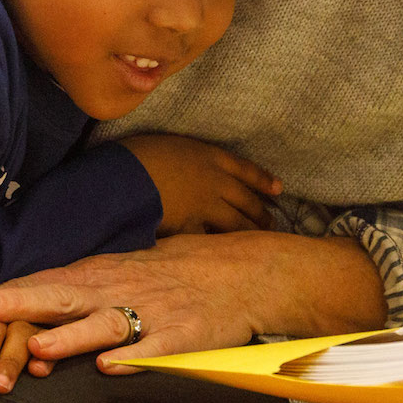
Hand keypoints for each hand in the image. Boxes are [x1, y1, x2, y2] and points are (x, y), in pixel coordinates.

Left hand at [0, 232, 382, 370]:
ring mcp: (151, 311)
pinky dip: (132, 357)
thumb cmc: (179, 274)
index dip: (7, 295)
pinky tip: (111, 368)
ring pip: (103, 323)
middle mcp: (119, 288)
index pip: (45, 283)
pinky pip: (154, 347)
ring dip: (69, 337)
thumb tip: (35, 308)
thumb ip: (82, 289)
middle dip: (19, 305)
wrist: (246, 271)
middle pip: (61, 296)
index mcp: (102, 274)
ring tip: (39, 351)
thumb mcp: (125, 271)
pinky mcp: (182, 334)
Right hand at [119, 135, 281, 233]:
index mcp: (210, 156)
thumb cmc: (139, 154)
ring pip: (237, 224)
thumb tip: (189, 166)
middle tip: (272, 224)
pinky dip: (219, 249)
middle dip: (261, 213)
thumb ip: (188, 158)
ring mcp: (205, 206)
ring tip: (259, 243)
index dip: (264, 180)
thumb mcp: (170, 145)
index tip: (279, 189)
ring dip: (250, 234)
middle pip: (247, 200)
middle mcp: (215, 181)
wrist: (123, 176)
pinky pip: (210, 240)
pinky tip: (226, 258)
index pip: (246, 169)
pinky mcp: (191, 228)